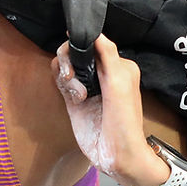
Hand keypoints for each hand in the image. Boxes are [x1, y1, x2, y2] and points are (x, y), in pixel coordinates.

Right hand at [51, 34, 167, 185]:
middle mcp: (101, 72)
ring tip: (78, 93)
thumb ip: (107, 54)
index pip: (92, 42)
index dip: (80, 44)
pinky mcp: (73, 98)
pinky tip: (75, 98)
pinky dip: (64, 85)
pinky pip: (61, 80)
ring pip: (64, 64)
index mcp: (117, 65)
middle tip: (72, 76)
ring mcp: (86, 85)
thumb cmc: (125, 120)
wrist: (116, 155)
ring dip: (66, 75)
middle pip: (74, 51)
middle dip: (69, 60)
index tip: (76, 53)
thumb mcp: (119, 82)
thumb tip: (94, 30)